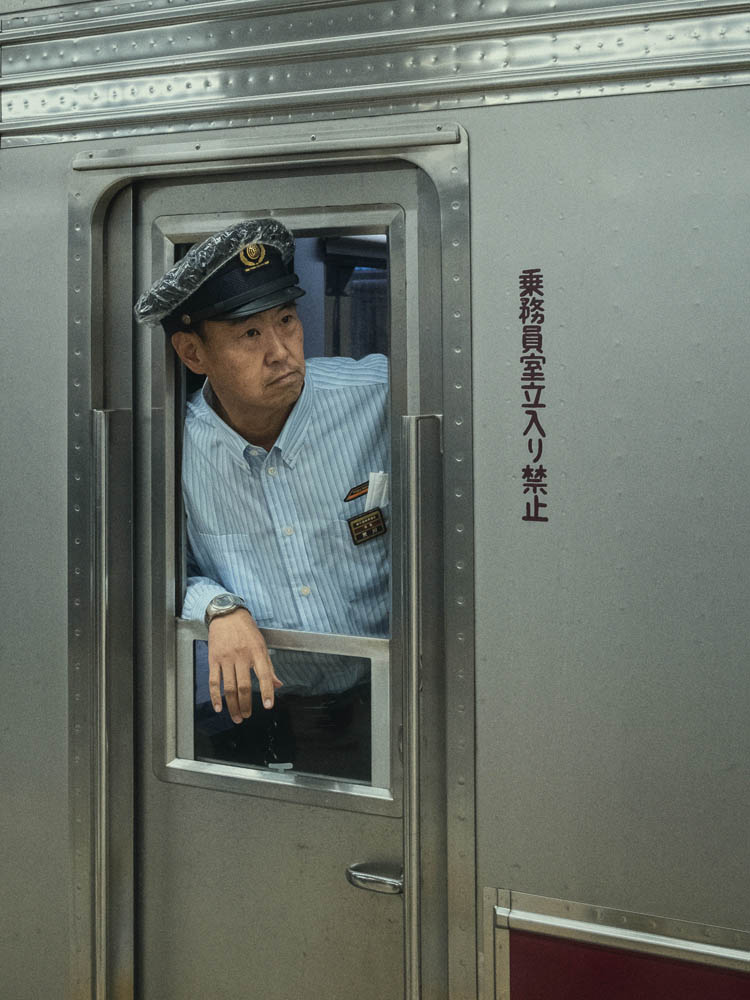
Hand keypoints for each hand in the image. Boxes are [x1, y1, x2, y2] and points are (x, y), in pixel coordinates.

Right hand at [207, 609, 282, 723]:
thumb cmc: (247, 630)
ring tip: (237, 716)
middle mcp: (241, 655)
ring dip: (232, 705)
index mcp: (257, 652)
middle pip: (243, 686)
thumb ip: (269, 667)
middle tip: (247, 715)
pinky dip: (215, 697)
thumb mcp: (262, 644)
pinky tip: (219, 707)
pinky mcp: (213, 659)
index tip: (268, 705)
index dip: (267, 691)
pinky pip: (213, 681)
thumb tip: (278, 685)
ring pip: (229, 687)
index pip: (264, 675)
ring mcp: (226, 658)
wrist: (227, 614)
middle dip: (246, 705)